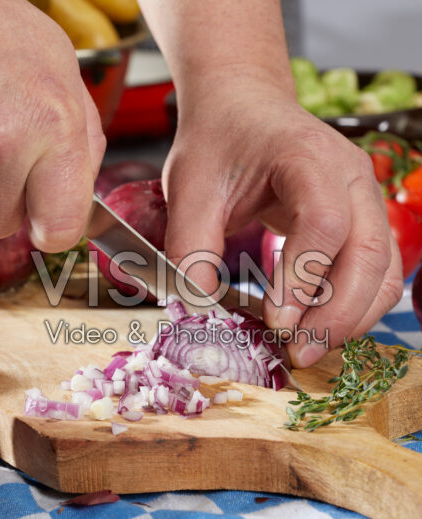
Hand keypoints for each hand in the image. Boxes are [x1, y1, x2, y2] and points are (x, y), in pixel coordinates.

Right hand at [0, 0, 104, 251]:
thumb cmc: (6, 40)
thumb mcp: (69, 86)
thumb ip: (83, 153)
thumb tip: (78, 206)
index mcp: (55, 126)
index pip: (59, 230)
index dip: (50, 228)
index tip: (45, 217)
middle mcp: (4, 140)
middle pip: (1, 225)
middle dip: (1, 199)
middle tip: (0, 150)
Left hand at [162, 75, 402, 366]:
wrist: (242, 110)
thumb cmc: (218, 143)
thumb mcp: (190, 189)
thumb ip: (192, 248)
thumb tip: (199, 311)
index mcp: (306, 156)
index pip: (323, 222)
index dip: (303, 278)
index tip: (276, 322)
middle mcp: (350, 175)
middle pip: (367, 252)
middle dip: (337, 314)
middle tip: (299, 353)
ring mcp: (364, 198)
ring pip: (382, 269)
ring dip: (352, 317)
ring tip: (309, 347)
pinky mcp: (361, 219)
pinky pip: (375, 271)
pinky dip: (355, 305)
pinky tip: (320, 325)